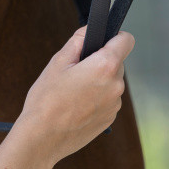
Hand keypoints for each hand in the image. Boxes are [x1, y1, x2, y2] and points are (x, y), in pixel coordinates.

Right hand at [16, 27, 134, 163]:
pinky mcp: (110, 119)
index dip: (115, 36)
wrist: (42, 138)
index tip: (101, 41)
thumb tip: (90, 30)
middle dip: (100, 60)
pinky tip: (76, 104)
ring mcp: (115, 105)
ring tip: (73, 90)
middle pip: (116, 62)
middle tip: (76, 69)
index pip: (126, 40)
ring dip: (98, 80)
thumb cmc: (47, 99)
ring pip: (111, 81)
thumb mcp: (58, 61)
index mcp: (105, 67)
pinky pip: (107, 99)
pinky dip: (97, 97)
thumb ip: (78, 40)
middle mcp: (116, 86)